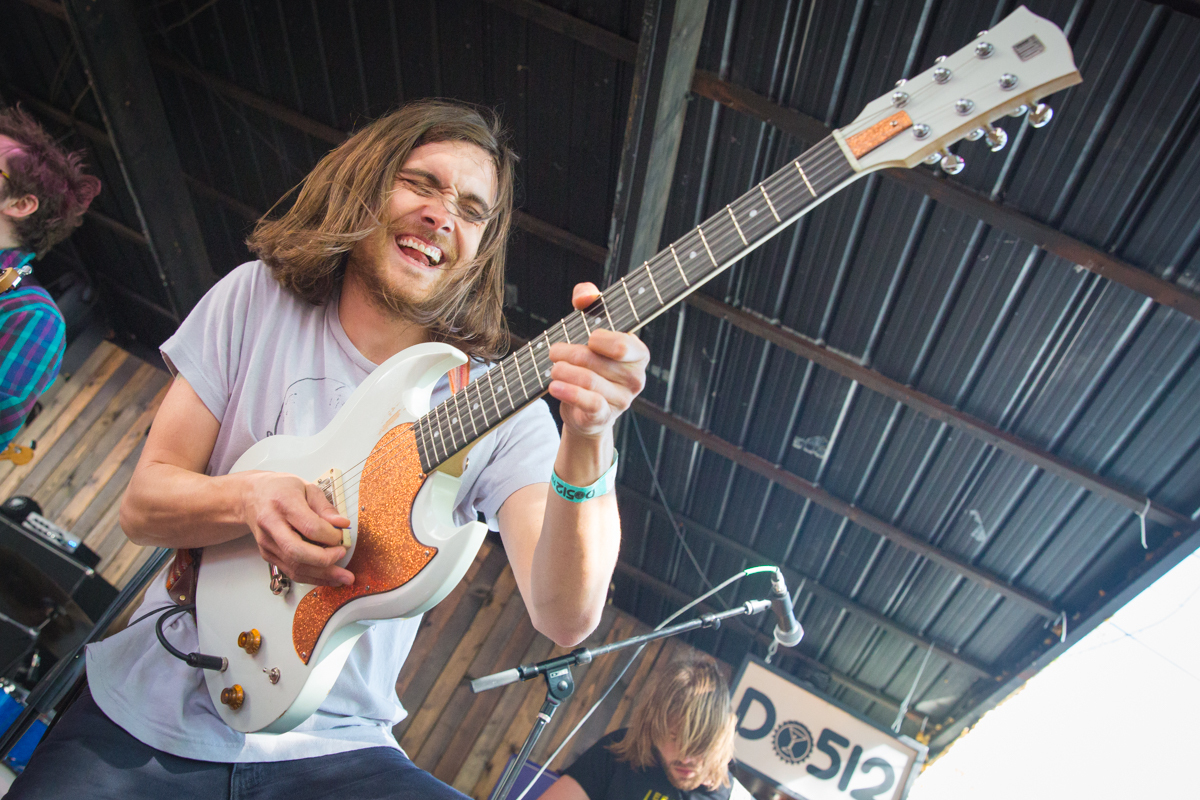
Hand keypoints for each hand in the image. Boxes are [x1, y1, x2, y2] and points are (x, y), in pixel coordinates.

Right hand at [239, 471, 353, 586]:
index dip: (330, 535)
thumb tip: (342, 524)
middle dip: (325, 560)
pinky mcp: (267, 554)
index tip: (342, 535)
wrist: (251, 496)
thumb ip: (325, 507)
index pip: (309, 527)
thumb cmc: (280, 489)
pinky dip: (312, 577)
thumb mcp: (307, 488)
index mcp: (283, 503)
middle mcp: (271, 525)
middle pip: (298, 552)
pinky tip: (328, 577)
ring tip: (344, 577)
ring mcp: (267, 543)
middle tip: (343, 556)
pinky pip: (291, 571)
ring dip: (322, 575)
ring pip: (294, 567)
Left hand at [547, 282, 648, 439]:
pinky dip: (568, 392)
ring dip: (563, 370)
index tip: (587, 336)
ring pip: (589, 380)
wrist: (588, 411)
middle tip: (555, 351)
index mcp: (639, 354)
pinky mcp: (604, 417)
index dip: (600, 339)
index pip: (623, 345)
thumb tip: (585, 295)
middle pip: (597, 360)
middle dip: (570, 353)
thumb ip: (590, 301)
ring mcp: (622, 400)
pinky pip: (588, 402)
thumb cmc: (593, 363)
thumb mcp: (592, 329)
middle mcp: (635, 378)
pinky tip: (554, 385)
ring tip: (553, 367)